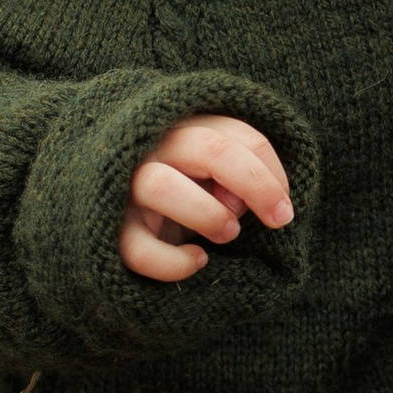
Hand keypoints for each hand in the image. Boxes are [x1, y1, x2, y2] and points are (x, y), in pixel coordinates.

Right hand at [120, 116, 294, 285]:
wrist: (115, 221)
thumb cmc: (181, 196)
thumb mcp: (211, 178)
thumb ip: (235, 174)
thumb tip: (257, 200)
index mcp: (180, 129)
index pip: (236, 134)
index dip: (270, 170)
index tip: (285, 205)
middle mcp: (148, 149)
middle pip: (210, 149)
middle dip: (255, 184)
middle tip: (279, 219)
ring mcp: (122, 188)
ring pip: (161, 187)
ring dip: (209, 214)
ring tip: (228, 234)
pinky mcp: (107, 231)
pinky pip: (138, 249)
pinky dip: (175, 262)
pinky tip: (197, 260)